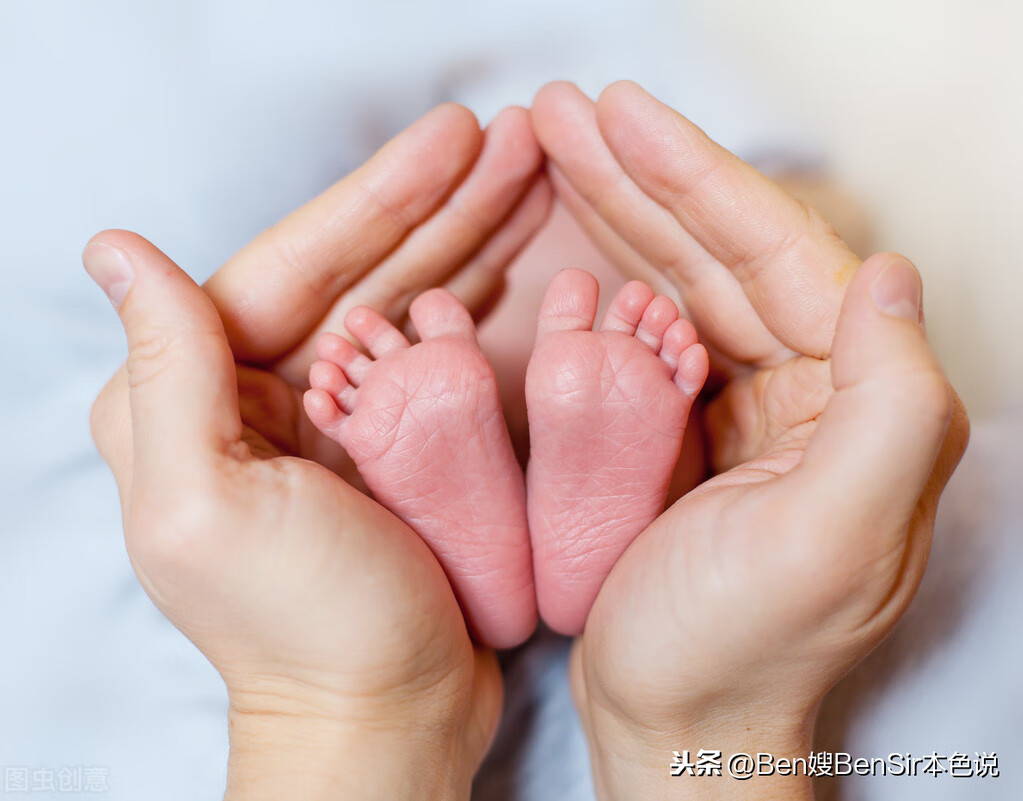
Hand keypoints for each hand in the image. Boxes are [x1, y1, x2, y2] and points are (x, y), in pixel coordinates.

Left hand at [87, 103, 549, 799]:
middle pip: (361, 272)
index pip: (296, 266)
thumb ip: (167, 376)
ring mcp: (337, 417)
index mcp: (201, 398)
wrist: (385, 714)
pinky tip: (519, 264)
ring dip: (470, 238)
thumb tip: (115, 248)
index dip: (381, 199)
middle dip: (442, 204)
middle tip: (516, 142)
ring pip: (406, 300)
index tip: (456, 141)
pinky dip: (479, 304)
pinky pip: (435, 353)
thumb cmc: (302, 629)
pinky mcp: (395, 443)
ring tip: (532, 181)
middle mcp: (262, 395)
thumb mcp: (209, 508)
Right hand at [532, 81, 967, 797]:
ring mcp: (746, 407)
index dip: (697, 178)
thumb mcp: (829, 542)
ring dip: (621, 211)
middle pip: (723, 254)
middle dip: (643, 177)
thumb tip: (887, 273)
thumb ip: (888, 410)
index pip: (779, 257)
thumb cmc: (737, 648)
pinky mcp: (690, 428)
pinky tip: (570, 238)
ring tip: (555, 148)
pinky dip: (610, 276)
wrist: (673, 724)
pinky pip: (651, 330)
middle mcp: (814, 393)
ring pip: (683, 282)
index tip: (620, 116)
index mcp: (858, 404)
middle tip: (565, 111)